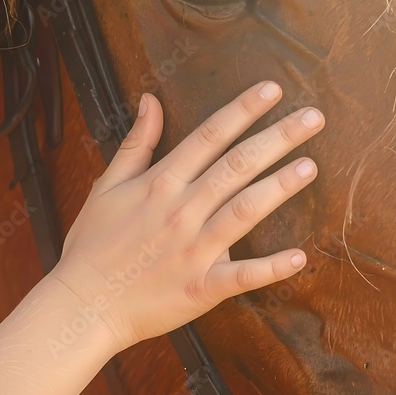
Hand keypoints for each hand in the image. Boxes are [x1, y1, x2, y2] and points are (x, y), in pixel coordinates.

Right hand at [49, 81, 323, 351]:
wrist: (83, 304)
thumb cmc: (92, 246)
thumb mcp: (107, 186)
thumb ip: (136, 143)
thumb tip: (150, 101)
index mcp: (160, 183)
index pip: (209, 136)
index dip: (243, 110)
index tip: (273, 90)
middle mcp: (181, 211)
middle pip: (236, 165)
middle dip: (277, 138)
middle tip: (313, 118)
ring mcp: (193, 250)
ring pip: (244, 211)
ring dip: (279, 188)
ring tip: (310, 167)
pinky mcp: (200, 287)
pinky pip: (241, 277)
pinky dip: (270, 268)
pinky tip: (299, 257)